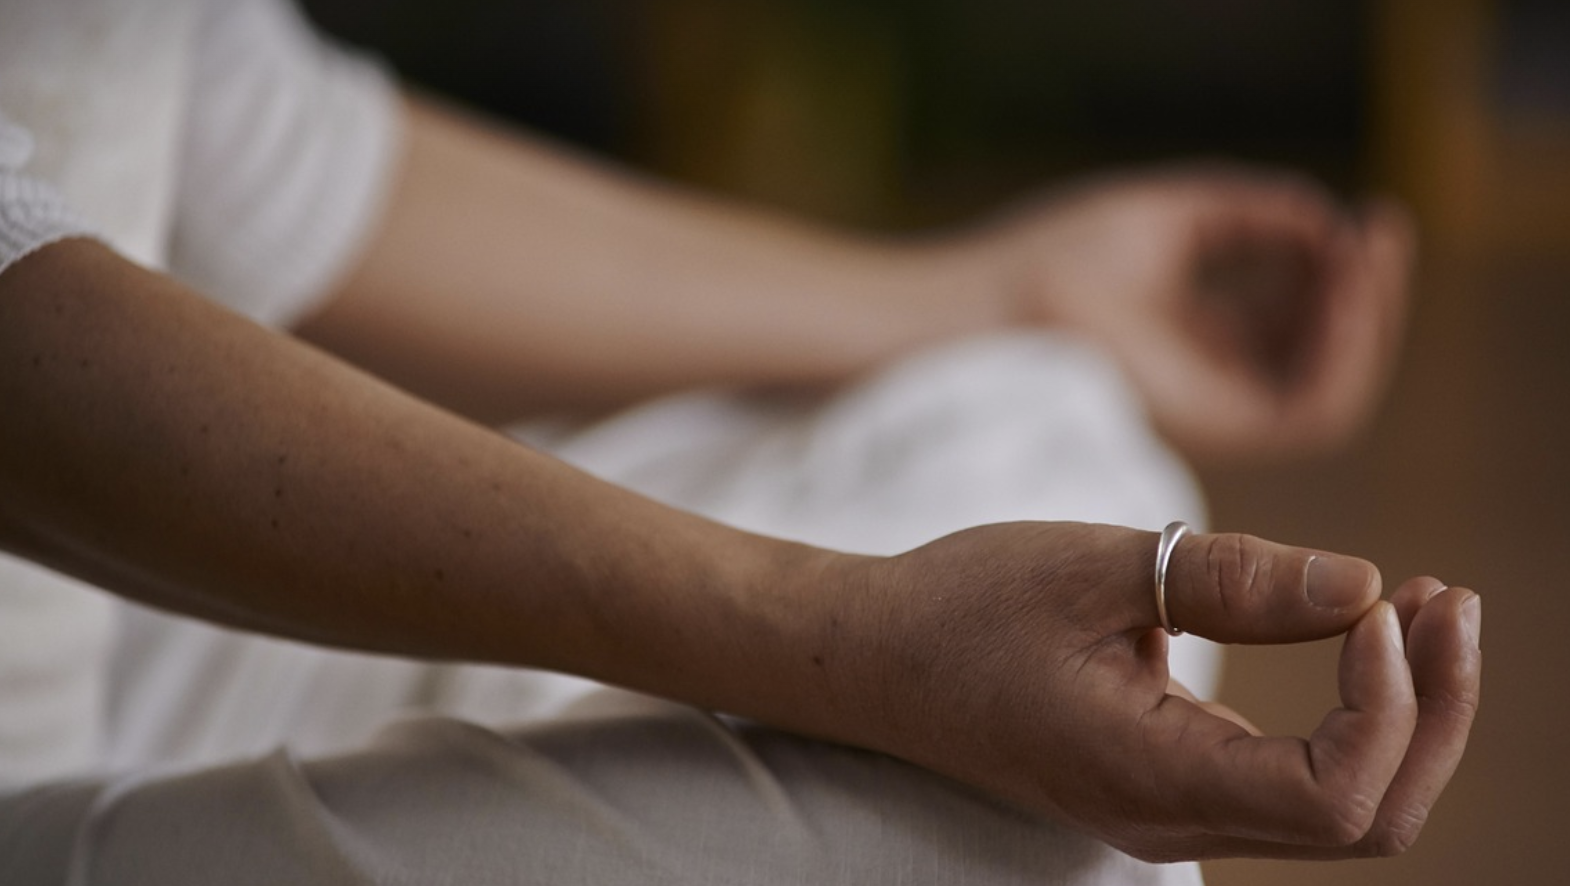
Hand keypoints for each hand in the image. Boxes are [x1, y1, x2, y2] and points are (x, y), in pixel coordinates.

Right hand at [825, 522, 1478, 860]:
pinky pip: (1300, 781)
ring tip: (1427, 607)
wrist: (875, 658)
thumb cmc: (962, 606)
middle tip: (1450, 598)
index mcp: (1147, 775)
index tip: (1377, 601)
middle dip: (1436, 713)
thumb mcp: (1093, 567)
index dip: (1392, 704)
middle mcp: (1171, 819)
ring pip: (1345, 811)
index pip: (1335, 796)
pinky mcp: (1171, 784)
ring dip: (1409, 715)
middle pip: (1368, 821)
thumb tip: (1366, 586)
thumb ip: (1232, 580)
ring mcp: (1173, 812)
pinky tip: (1365, 634)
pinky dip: (1356, 715)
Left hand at [961, 167, 1415, 459]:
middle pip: (1320, 352)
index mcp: (1194, 336)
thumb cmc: (1051, 259)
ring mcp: (1212, 414)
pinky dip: (1344, 358)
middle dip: (1365, 291)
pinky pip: (1312, 414)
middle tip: (1382, 228)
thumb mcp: (1170, 216)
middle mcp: (1209, 383)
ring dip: (1366, 322)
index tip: (1363, 214)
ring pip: (1329, 389)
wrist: (990, 305)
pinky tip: (1347, 294)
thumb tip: (1327, 221)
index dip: (1337, 267)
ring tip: (1366, 254)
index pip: (1294, 315)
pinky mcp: (1211, 436)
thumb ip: (1252, 213)